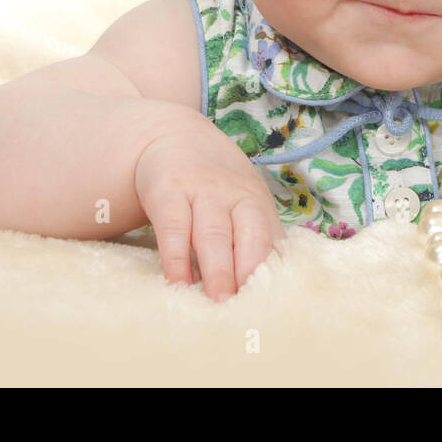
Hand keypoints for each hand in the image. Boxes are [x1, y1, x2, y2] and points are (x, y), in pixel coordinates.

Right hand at [135, 125, 284, 301]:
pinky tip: (178, 282)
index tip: (271, 300)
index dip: (272, 270)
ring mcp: (201, 191)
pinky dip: (176, 257)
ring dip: (217, 268)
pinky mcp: (168, 191)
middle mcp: (234, 195)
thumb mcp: (242, 199)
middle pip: (248, 236)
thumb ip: (257, 235)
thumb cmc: (216, 184)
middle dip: (249, 270)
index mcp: (257, 202)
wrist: (174, 135)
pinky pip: (173, 227)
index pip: (271, 239)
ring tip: (217, 301)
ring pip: (213, 233)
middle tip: (247, 306)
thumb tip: (273, 284)